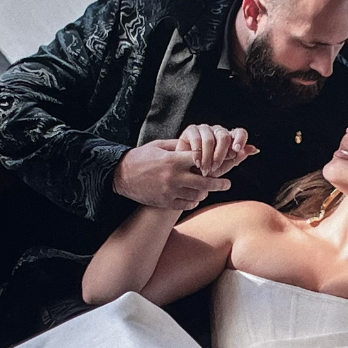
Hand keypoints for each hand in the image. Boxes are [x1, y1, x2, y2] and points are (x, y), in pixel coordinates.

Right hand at [112, 132, 251, 209]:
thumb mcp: (158, 146)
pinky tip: (194, 197)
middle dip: (219, 183)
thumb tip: (194, 142)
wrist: (120, 175)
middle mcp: (173, 177)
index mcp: (173, 160)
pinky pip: (186, 204)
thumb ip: (177, 145)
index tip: (221, 162)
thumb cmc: (140, 158)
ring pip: (197, 195)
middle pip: (205, 182)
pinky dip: (193, 201)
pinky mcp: (165, 202)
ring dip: (204, 192)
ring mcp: (169, 191)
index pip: (201, 160)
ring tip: (207, 189)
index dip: (213, 160)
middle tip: (227, 183)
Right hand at [174, 123, 255, 184]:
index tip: (236, 150)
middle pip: (224, 136)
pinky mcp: (191, 130)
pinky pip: (196, 138)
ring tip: (204, 169)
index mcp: (229, 139)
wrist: (186, 172)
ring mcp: (204, 129)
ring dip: (207, 157)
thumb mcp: (223, 167)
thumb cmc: (206, 170)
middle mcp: (218, 131)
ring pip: (210, 138)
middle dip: (220, 154)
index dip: (240, 140)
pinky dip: (197, 153)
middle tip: (214, 168)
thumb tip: (254, 149)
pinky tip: (196, 163)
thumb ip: (237, 158)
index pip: (240, 133)